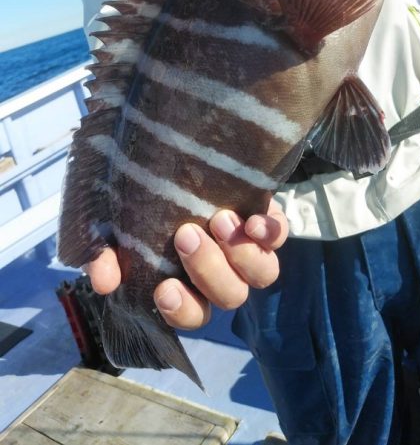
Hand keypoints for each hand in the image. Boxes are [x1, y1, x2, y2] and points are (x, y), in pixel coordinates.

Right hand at [85, 199, 288, 328]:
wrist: (167, 141)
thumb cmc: (134, 190)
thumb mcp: (108, 218)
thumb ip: (103, 251)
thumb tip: (104, 281)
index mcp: (184, 278)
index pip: (191, 314)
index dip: (182, 310)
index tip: (164, 288)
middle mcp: (219, 269)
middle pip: (230, 296)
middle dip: (208, 270)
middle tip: (186, 235)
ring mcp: (245, 245)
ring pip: (261, 274)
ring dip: (241, 255)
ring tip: (220, 220)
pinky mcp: (264, 217)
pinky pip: (280, 235)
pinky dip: (270, 233)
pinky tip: (254, 221)